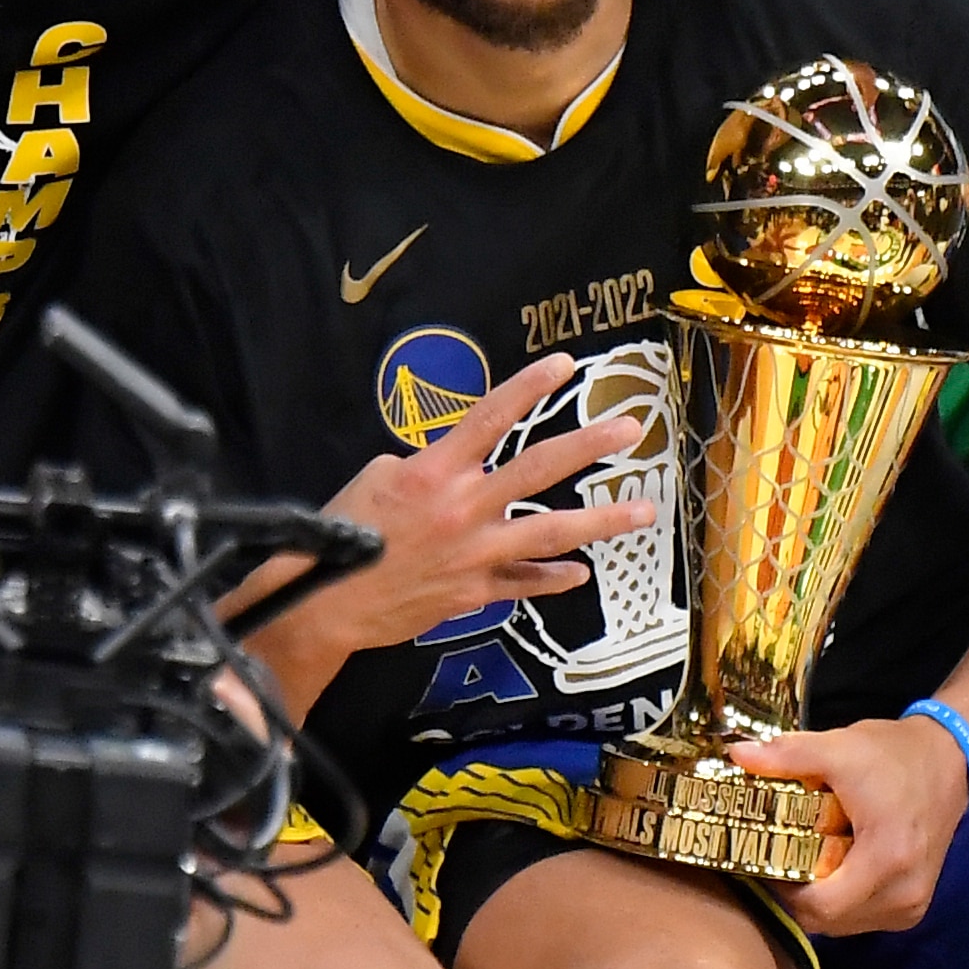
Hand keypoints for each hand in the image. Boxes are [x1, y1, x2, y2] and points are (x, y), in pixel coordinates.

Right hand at [219, 353, 657, 714]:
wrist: (326, 602)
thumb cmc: (341, 534)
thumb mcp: (375, 479)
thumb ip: (425, 467)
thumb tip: (457, 468)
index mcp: (434, 471)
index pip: (490, 417)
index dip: (528, 387)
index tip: (563, 365)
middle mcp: (463, 508)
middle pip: (538, 468)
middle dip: (588, 446)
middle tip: (629, 429)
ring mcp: (475, 552)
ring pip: (550, 531)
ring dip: (601, 521)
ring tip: (642, 512)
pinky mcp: (475, 591)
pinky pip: (524, 581)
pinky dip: (552, 577)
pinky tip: (580, 572)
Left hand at [731, 715, 968, 935]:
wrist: (948, 760)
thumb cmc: (893, 755)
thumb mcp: (839, 747)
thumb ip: (788, 755)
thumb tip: (736, 755)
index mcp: (887, 860)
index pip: (821, 905)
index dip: (782, 889)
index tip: (758, 859)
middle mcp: (903, 895)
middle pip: (828, 920)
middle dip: (791, 896)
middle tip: (766, 861)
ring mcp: (911, 906)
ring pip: (842, 925)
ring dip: (813, 902)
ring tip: (790, 865)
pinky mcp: (913, 906)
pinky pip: (861, 918)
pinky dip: (836, 902)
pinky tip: (821, 871)